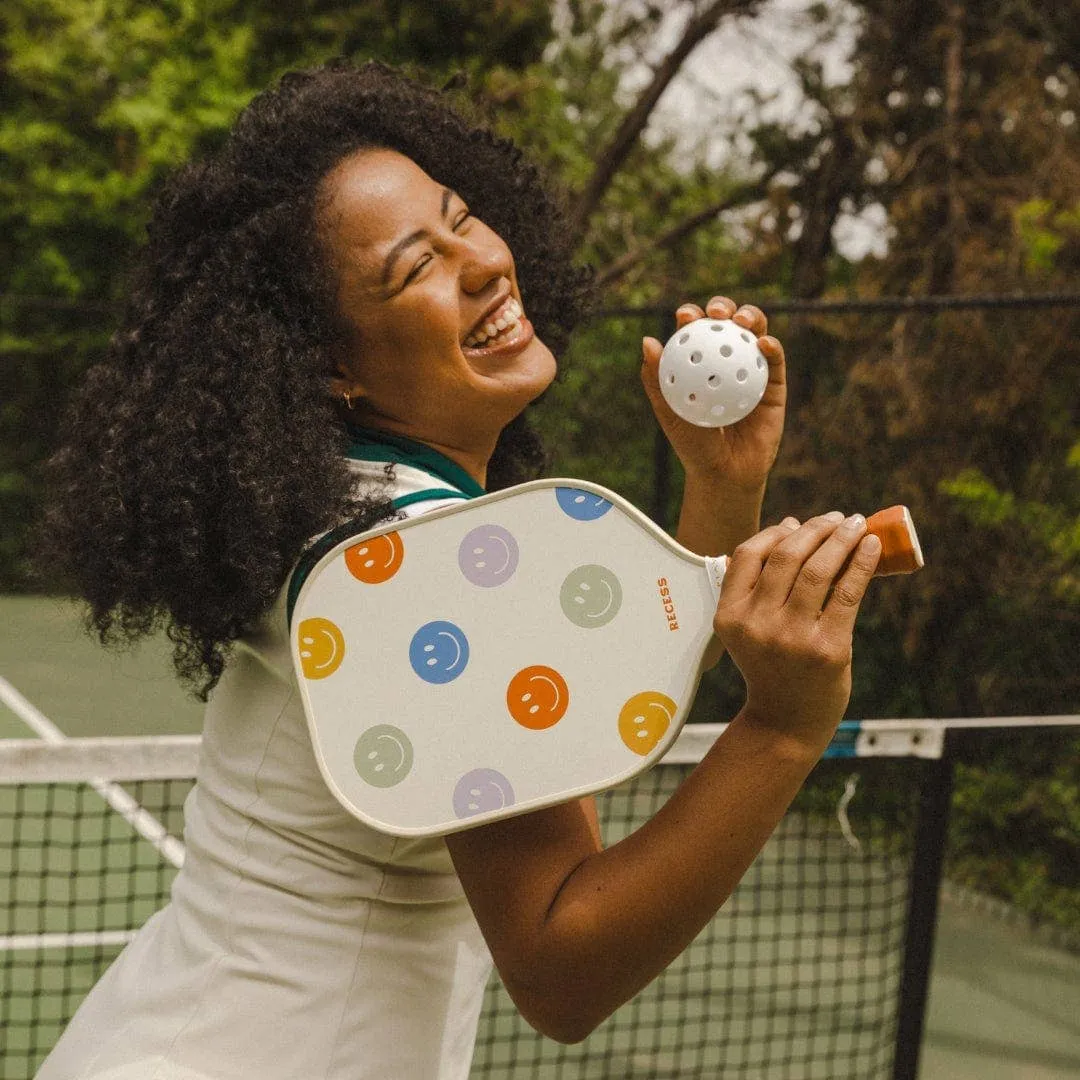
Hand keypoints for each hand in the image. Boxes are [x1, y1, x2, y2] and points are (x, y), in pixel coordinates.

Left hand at [640, 296, 785, 491]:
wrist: (725, 472)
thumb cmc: (694, 445)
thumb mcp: (670, 412)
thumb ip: (656, 380)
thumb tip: (647, 342)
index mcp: (698, 362)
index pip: (695, 331)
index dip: (691, 316)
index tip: (685, 316)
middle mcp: (724, 360)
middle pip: (726, 323)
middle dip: (721, 307)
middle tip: (715, 313)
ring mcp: (751, 368)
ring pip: (754, 332)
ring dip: (750, 316)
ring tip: (741, 321)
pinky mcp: (775, 382)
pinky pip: (775, 360)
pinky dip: (771, 346)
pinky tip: (764, 343)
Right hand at [712, 513, 881, 754]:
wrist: (786, 722)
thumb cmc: (772, 666)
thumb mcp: (750, 627)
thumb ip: (762, 583)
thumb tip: (792, 524)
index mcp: (730, 615)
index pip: (748, 554)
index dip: (777, 531)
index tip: (800, 522)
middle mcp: (757, 624)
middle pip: (787, 555)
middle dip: (817, 528)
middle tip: (837, 518)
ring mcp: (792, 637)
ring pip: (819, 569)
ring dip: (842, 539)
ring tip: (857, 526)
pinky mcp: (828, 648)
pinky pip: (848, 592)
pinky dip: (862, 563)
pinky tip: (872, 547)